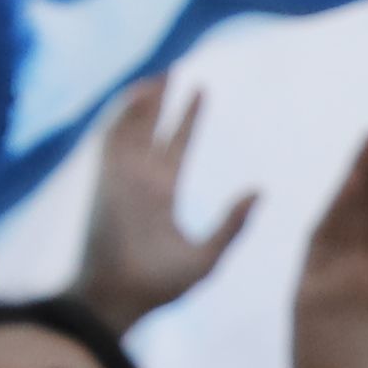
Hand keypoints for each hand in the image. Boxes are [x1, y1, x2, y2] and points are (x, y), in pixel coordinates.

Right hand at [70, 74, 254, 331]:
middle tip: (177, 70)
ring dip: (146, 100)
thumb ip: (233, 224)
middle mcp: (141, 182)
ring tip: (165, 73)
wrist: (119, 297)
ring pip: (133, 127)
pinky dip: (126, 114)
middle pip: (154, 130)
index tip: (202, 92)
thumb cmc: (159, 286)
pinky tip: (144, 91)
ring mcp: (122, 178)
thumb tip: (260, 192)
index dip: (190, 118)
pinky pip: (114, 137)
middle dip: (165, 101)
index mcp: (162, 196)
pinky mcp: (107, 179)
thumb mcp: (208, 257)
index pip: (178, 146)